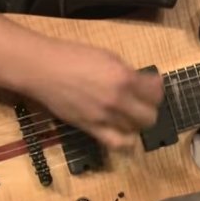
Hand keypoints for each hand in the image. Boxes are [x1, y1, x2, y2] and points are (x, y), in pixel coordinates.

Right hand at [21, 40, 164, 148]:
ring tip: (129, 115)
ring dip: (136, 123)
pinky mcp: (91, 128)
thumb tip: (142, 83)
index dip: (157, 89)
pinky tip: (125, 135)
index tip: (152, 85)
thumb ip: (127, 73)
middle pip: (149, 116)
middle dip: (149, 109)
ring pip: (135, 130)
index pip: (156, 93)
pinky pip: (116, 144)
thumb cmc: (74, 56)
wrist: (43, 69)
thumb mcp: (109, 57)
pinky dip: (126, 143)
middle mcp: (119, 100)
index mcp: (125, 78)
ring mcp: (105, 117)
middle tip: (142, 102)